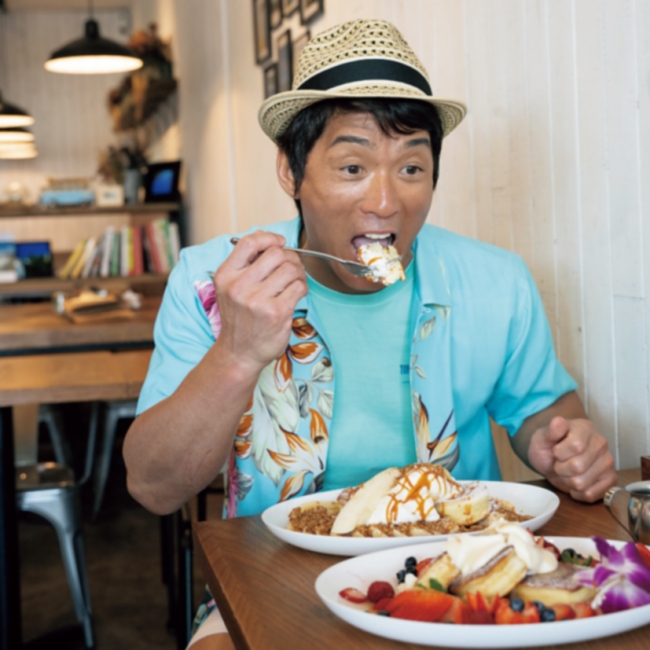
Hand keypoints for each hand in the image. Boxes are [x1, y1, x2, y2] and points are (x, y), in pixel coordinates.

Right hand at [213, 230, 306, 372]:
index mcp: (226, 275)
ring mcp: (258, 300)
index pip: (249, 242)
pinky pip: (299, 287)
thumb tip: (268, 237)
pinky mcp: (277, 312)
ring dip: (299, 273)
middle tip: (291, 267)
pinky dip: (302, 288)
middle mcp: (239, 286)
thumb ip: (246, 263)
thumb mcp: (231, 288)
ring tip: (294, 281)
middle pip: (276, 253)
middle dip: (289, 257)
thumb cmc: (239, 318)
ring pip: (291, 269)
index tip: (279, 242)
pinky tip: (296, 294)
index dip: (269, 237)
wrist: (239, 353)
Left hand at [528, 416, 616, 502]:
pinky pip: (591, 495)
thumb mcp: (542, 437)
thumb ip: (550, 431)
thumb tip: (558, 421)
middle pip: (578, 467)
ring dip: (568, 481)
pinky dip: (577, 493)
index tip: (555, 450)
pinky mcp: (610, 480)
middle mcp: (601, 443)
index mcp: (585, 428)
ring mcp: (608, 462)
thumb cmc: (548, 446)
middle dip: (561, 468)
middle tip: (560, 462)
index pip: (576, 446)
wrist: (551, 458)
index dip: (559, 453)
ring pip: (582, 483)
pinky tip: (574, 482)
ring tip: (567, 471)